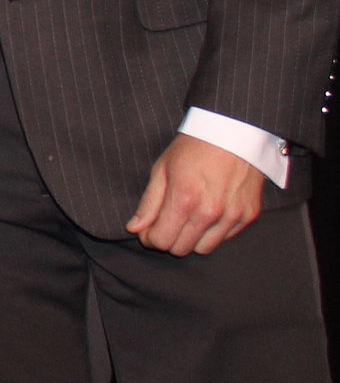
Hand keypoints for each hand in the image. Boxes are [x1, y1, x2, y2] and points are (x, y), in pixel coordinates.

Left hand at [127, 132, 266, 255]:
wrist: (234, 133)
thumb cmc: (193, 148)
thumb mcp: (162, 169)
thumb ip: (149, 203)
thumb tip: (134, 228)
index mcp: (184, 199)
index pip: (161, 241)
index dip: (150, 238)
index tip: (148, 231)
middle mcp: (209, 212)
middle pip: (181, 249)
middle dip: (168, 239)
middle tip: (166, 223)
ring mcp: (232, 215)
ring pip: (204, 249)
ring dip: (191, 239)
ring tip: (187, 220)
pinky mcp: (249, 215)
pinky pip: (225, 239)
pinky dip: (213, 233)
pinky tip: (207, 215)